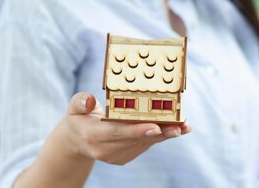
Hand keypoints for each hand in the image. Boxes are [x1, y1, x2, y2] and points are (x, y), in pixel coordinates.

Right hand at [59, 92, 190, 165]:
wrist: (77, 141)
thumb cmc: (78, 117)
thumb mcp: (74, 107)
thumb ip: (80, 102)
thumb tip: (89, 101)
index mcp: (93, 136)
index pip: (117, 132)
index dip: (137, 130)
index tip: (156, 126)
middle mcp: (105, 150)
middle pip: (136, 139)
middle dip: (160, 132)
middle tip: (180, 126)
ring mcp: (116, 156)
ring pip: (144, 144)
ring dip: (165, 135)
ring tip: (184, 125)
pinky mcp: (125, 157)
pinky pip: (145, 145)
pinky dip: (160, 136)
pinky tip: (176, 128)